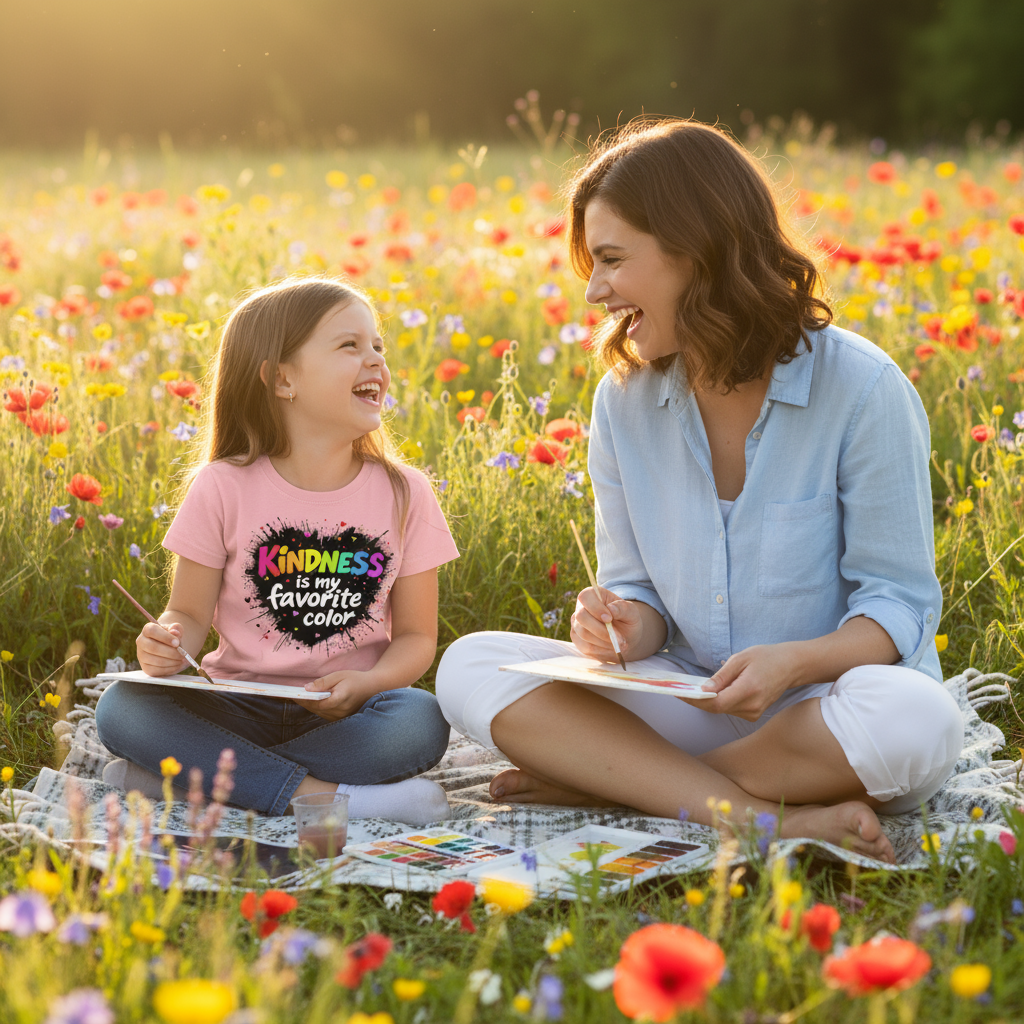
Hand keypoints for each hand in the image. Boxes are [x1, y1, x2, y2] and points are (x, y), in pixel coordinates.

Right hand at [137, 621, 187, 676]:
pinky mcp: (146, 667)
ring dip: (172, 661)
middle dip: (171, 652)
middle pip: (153, 647)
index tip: (177, 643)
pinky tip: (178, 665)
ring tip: (183, 660)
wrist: (170, 647)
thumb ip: (177, 629)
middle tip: (183, 654)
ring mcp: (142, 656)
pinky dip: (170, 669)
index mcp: (147, 629)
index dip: (165, 637)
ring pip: (156, 660)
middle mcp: (141, 642)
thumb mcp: (176, 630)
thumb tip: (174, 632)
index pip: (152, 631)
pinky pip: (157, 670)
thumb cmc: (172, 637)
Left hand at [292, 670, 377, 720]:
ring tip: (299, 697)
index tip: (294, 694)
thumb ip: (323, 682)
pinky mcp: (341, 719)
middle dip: (304, 702)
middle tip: (292, 695)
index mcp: (341, 698)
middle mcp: (341, 711)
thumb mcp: (339, 675)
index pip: (318, 702)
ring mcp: (341, 717)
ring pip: (319, 713)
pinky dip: (317, 708)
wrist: (373, 688)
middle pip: (316, 709)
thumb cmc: (356, 679)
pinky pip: (324, 715)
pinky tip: (311, 702)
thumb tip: (306, 688)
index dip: (305, 699)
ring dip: (309, 706)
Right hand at [570, 587, 643, 662]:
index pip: (585, 597)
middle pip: (581, 617)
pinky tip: (612, 648)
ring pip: (584, 634)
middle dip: (602, 630)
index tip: (609, 619)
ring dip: (605, 641)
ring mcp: (577, 624)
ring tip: (620, 643)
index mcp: (592, 595)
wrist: (625, 636)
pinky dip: (602, 650)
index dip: (595, 608)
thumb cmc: (627, 620)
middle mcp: (580, 608)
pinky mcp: (578, 640)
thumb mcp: (631, 612)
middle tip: (620, 638)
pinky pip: (586, 647)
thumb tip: (611, 608)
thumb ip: (623, 608)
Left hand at [680, 642, 801, 720]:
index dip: (696, 700)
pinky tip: (712, 692)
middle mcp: (752, 706)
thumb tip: (703, 690)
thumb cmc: (766, 657)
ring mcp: (754, 713)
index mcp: (749, 690)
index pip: (716, 703)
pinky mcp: (753, 714)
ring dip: (707, 701)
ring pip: (722, 710)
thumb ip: (721, 676)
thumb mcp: (740, 659)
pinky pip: (730, 709)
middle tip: (680, 689)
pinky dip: (719, 701)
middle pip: (717, 709)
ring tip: (693, 689)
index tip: (680, 693)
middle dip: (697, 700)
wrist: (791, 666)